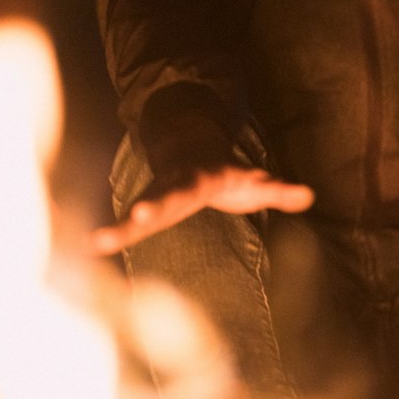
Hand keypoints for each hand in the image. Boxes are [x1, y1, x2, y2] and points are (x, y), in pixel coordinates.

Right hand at [90, 163, 313, 255]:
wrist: (187, 149)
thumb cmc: (225, 173)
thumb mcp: (254, 180)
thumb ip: (277, 189)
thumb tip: (309, 195)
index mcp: (198, 179)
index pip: (190, 186)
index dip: (182, 192)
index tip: (174, 198)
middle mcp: (172, 186)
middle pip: (159, 198)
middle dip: (146, 208)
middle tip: (133, 219)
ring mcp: (155, 199)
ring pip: (135, 214)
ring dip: (117, 229)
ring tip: (95, 242)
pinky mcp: (145, 214)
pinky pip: (125, 228)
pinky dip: (108, 236)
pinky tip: (89, 249)